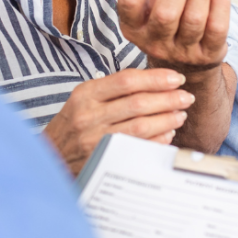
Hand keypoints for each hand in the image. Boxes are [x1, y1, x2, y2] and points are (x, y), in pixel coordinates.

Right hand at [43, 69, 193, 175]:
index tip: (176, 78)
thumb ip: (113, 90)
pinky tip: (168, 133)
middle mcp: (88, 115)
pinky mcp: (102, 159)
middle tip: (186, 97)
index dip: (156, 78)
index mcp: (85, 94)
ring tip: (181, 114)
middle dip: (168, 99)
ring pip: (140, 126)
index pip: (127, 80)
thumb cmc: (72, 125)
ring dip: (167, 119)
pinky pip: (137, 147)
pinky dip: (157, 139)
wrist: (51, 158)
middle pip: (138, 103)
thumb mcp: (84, 100)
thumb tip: (154, 82)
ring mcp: (94, 139)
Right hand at [118, 0, 228, 72]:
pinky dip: (220, 3)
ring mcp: (181, 51)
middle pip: (165, 13)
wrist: (183, 57)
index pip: (129, 1)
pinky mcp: (207, 54)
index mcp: (132, 24)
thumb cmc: (162, 15)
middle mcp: (153, 41)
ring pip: (193, 20)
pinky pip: (217, 28)